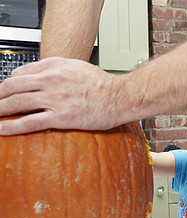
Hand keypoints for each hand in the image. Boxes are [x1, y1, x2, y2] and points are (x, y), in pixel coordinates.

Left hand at [0, 57, 125, 134]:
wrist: (121, 97)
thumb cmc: (103, 85)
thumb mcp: (77, 66)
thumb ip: (55, 68)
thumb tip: (37, 74)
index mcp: (54, 67)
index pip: (20, 73)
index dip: (8, 83)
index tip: (4, 92)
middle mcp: (51, 80)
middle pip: (11, 87)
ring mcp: (55, 99)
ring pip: (16, 103)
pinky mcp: (61, 117)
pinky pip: (29, 122)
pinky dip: (10, 127)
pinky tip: (1, 129)